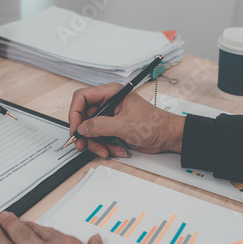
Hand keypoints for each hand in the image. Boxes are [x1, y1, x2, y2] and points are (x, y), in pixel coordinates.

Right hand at [69, 83, 184, 157]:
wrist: (167, 136)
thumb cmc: (153, 124)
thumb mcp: (123, 125)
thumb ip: (99, 126)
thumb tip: (82, 128)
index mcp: (111, 93)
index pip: (82, 97)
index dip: (75, 113)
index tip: (76, 129)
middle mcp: (108, 102)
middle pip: (84, 116)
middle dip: (85, 133)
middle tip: (83, 145)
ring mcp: (110, 116)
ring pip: (90, 129)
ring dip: (96, 143)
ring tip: (106, 150)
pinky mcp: (112, 127)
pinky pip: (99, 137)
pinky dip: (104, 145)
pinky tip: (115, 149)